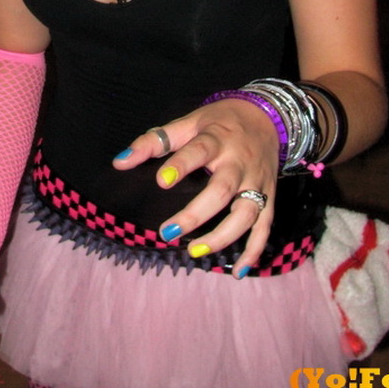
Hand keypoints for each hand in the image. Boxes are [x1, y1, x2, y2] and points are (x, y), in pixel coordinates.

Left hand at [113, 98, 279, 278]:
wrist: (266, 115)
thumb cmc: (219, 121)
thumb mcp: (188, 122)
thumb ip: (154, 141)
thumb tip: (119, 161)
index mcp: (217, 139)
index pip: (199, 150)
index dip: (181, 165)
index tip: (162, 181)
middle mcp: (239, 161)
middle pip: (222, 190)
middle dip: (196, 214)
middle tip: (167, 231)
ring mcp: (256, 181)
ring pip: (247, 213)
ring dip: (223, 236)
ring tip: (194, 251)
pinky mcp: (269, 195)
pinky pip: (265, 226)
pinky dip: (254, 250)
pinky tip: (237, 272)